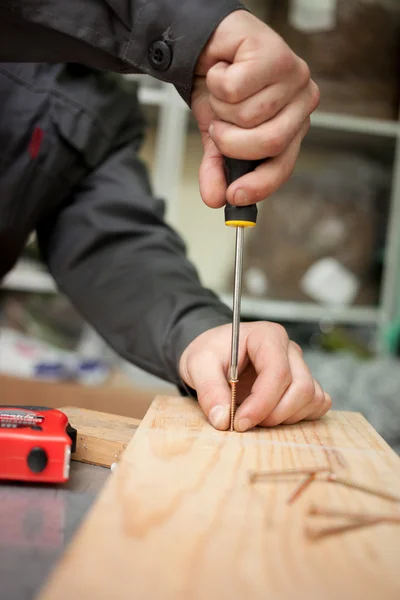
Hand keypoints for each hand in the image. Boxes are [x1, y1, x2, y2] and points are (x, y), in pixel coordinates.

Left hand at [179, 322, 330, 431]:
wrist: (215, 353)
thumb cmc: (210, 353)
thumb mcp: (197, 364)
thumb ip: (208, 389)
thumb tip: (223, 419)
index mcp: (267, 336)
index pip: (278, 372)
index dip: (262, 403)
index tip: (239, 422)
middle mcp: (289, 349)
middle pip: (301, 387)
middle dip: (273, 414)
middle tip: (244, 422)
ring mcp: (300, 366)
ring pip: (311, 398)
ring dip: (285, 417)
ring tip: (255, 417)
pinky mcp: (304, 382)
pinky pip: (317, 403)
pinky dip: (299, 415)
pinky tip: (273, 414)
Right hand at [192, 10, 318, 208]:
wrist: (208, 47)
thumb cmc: (222, 90)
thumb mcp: (217, 138)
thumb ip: (218, 170)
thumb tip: (214, 199)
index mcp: (293, 128)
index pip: (283, 165)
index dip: (259, 184)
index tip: (233, 196)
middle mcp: (301, 102)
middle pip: (269, 142)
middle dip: (231, 142)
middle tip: (217, 128)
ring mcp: (293, 75)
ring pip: (247, 115)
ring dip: (220, 107)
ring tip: (222, 92)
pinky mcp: (274, 53)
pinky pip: (234, 88)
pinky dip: (215, 82)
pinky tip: (222, 70)